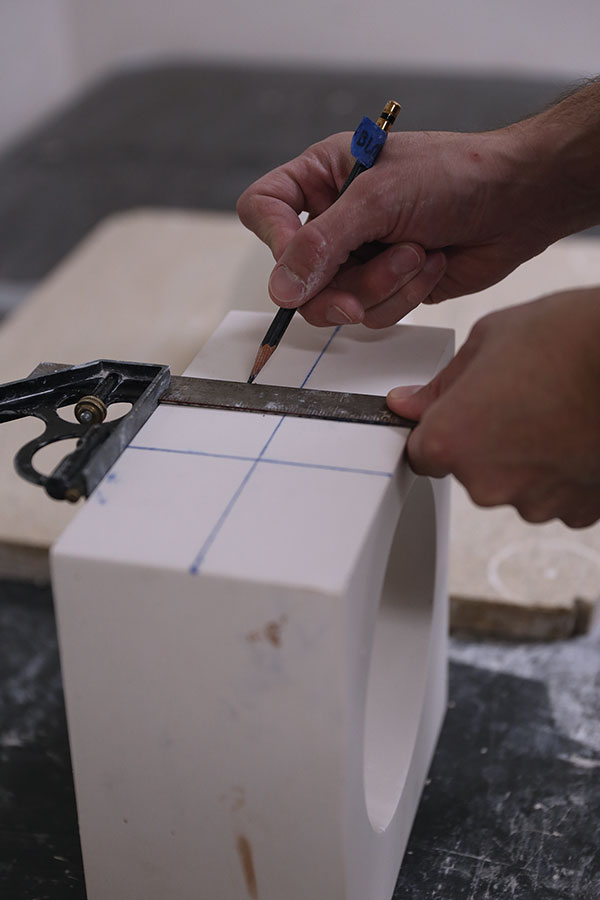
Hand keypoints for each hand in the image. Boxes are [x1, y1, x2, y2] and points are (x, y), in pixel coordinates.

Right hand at [237, 125, 560, 328]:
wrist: (519, 200)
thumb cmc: (457, 175)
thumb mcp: (380, 199)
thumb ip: (324, 244)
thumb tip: (281, 288)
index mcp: (322, 178)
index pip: (264, 209)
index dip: (274, 240)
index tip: (302, 262)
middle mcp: (335, 219)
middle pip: (296, 275)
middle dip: (337, 287)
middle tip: (358, 296)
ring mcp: (360, 257)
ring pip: (335, 303)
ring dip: (381, 287)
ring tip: (419, 254)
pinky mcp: (387, 286)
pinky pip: (373, 314)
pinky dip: (403, 296)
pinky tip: (431, 264)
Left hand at [387, 288, 599, 526]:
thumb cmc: (571, 341)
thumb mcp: (489, 339)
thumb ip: (441, 384)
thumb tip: (409, 403)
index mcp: (452, 440)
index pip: (420, 453)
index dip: (441, 430)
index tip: (458, 414)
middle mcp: (486, 483)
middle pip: (469, 471)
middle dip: (485, 441)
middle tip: (517, 400)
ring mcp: (533, 502)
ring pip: (513, 484)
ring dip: (525, 458)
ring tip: (552, 413)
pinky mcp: (574, 511)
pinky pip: (553, 494)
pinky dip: (559, 471)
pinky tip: (574, 434)